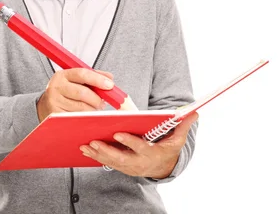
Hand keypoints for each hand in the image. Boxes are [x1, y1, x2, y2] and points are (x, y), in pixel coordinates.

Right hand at [37, 68, 113, 121]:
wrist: (45, 106)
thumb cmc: (65, 92)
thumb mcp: (76, 81)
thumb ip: (93, 77)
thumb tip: (109, 78)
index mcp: (62, 75)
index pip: (82, 74)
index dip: (98, 79)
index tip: (110, 85)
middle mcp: (56, 87)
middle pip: (83, 93)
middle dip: (97, 99)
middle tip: (102, 103)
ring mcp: (54, 102)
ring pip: (81, 108)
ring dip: (92, 110)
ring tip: (92, 109)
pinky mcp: (54, 116)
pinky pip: (76, 118)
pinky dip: (84, 118)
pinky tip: (85, 116)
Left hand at [79, 112, 198, 178]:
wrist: (164, 167)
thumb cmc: (168, 148)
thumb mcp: (177, 139)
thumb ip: (182, 125)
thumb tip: (195, 112)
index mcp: (151, 153)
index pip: (139, 147)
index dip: (129, 142)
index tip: (117, 133)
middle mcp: (139, 162)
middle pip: (121, 158)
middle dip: (107, 150)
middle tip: (93, 141)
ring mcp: (129, 166)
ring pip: (111, 161)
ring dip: (97, 154)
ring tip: (85, 145)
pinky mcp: (122, 167)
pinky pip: (107, 163)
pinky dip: (96, 157)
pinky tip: (84, 149)